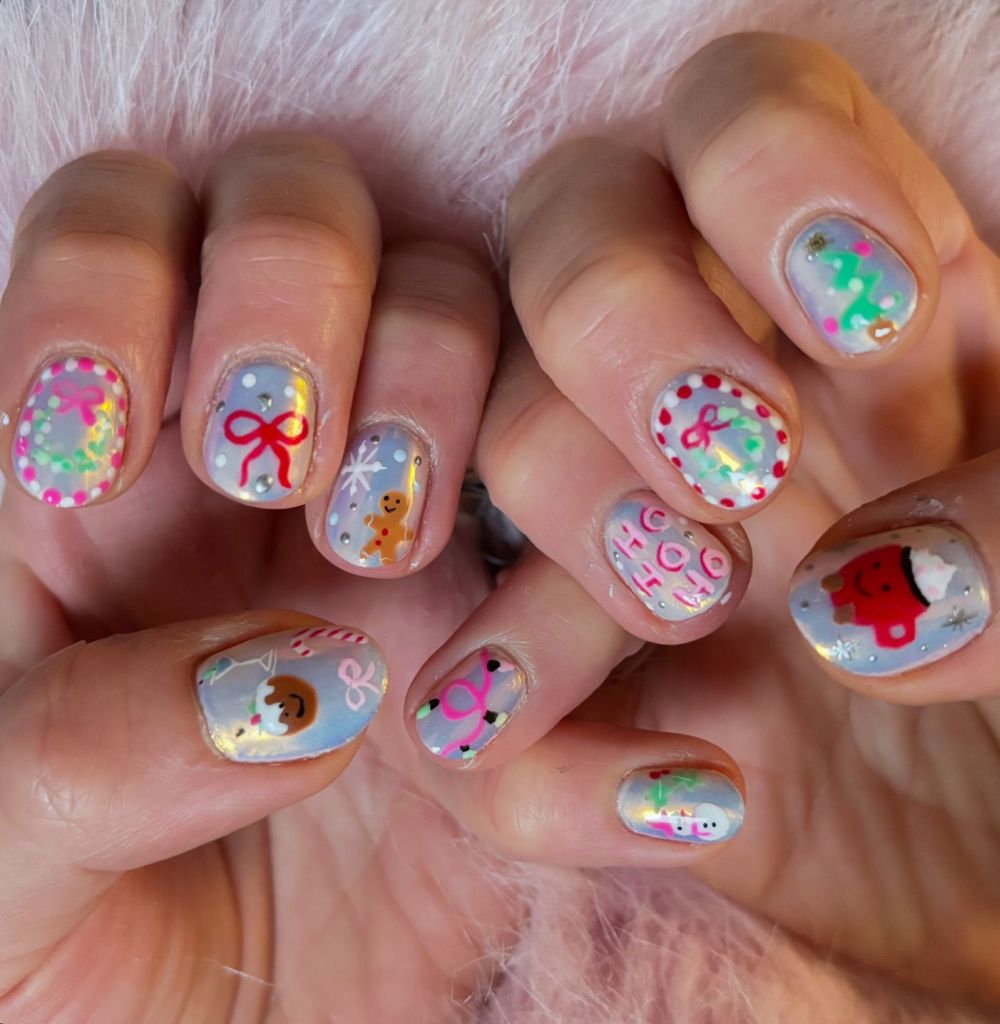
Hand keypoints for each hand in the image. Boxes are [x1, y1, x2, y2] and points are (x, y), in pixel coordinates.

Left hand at [0, 134, 504, 1020]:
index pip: (114, 234)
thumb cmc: (59, 954)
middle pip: (304, 215)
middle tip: (288, 477)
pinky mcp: (516, 601)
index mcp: (97, 467)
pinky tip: (515, 686)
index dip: (109, 282)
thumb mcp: (3, 862)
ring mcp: (405, 510)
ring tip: (399, 562)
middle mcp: (264, 449)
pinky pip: (581, 500)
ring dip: (451, 390)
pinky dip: (585, 563)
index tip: (110, 445)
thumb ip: (85, 752)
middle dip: (302, 297)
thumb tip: (297, 680)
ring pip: (465, 309)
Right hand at [400, 34, 999, 1004]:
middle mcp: (723, 395)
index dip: (768, 172)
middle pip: (565, 240)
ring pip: (503, 435)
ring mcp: (637, 537)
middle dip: (623, 337)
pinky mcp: (594, 696)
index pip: (739, 114)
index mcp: (863, 305)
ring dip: (575, 514)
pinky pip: (479, 697)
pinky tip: (689, 801)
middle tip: (740, 473)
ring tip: (703, 613)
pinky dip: (543, 749)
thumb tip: (843, 599)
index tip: (863, 316)